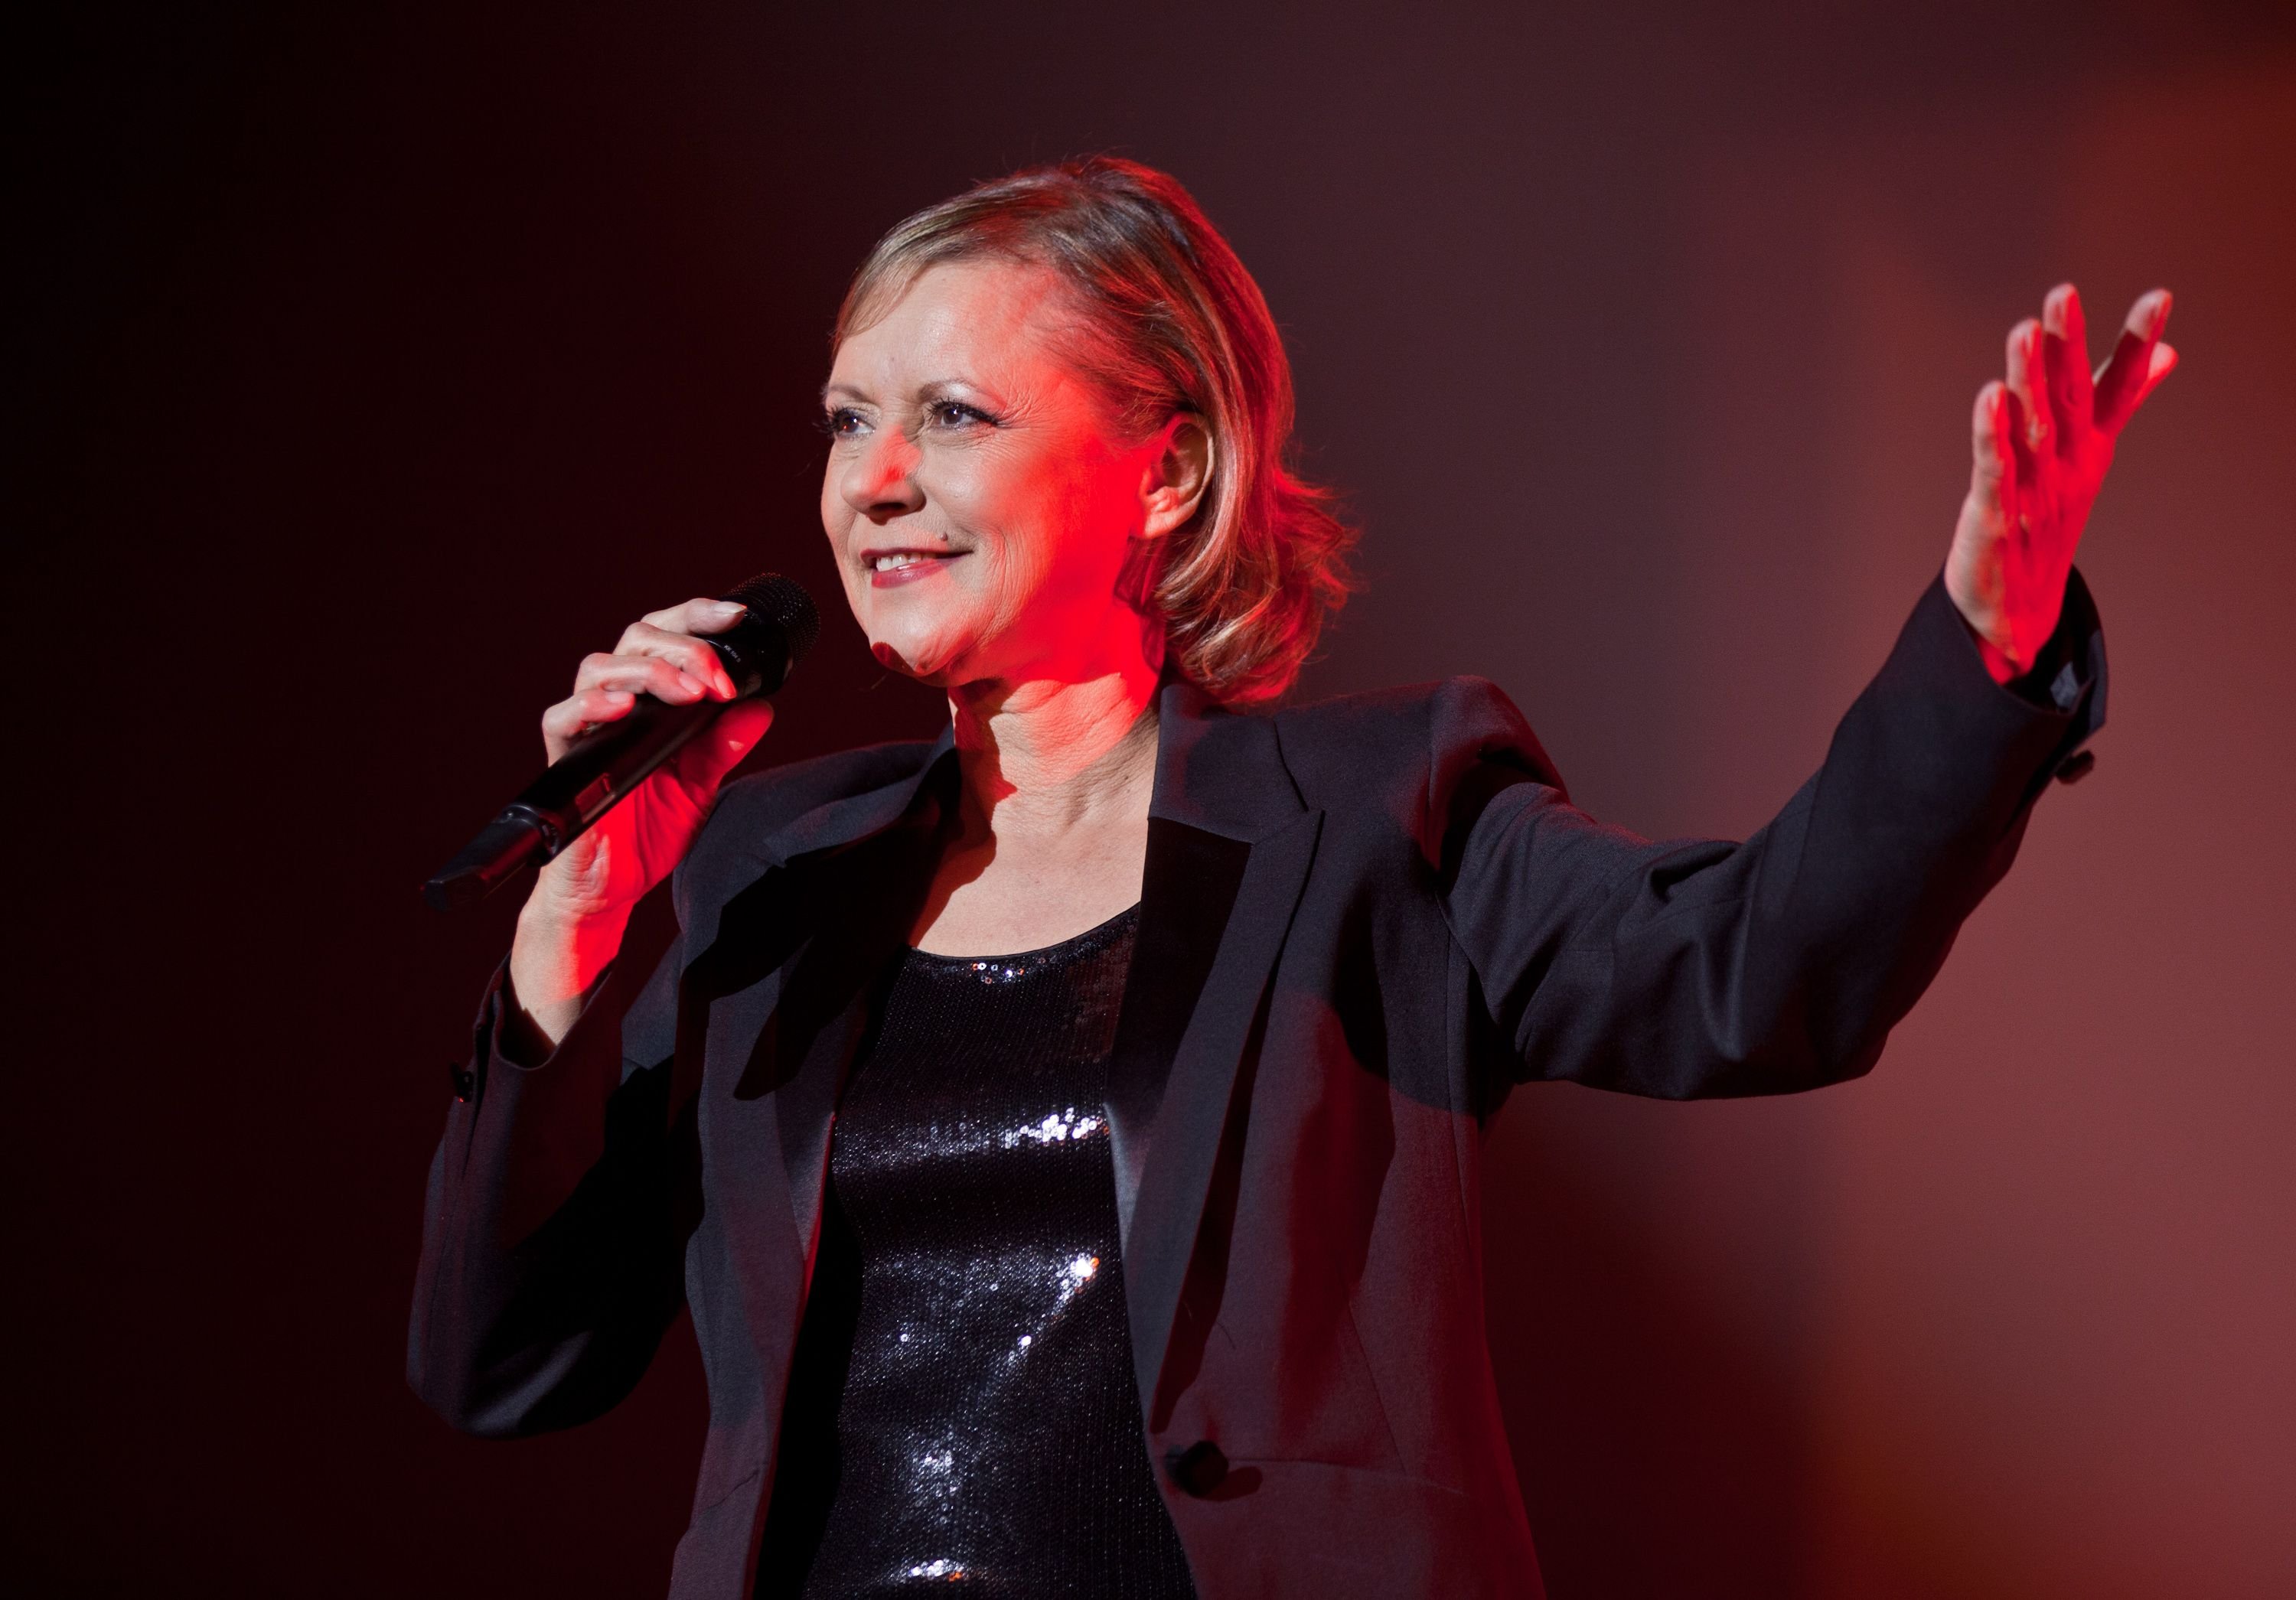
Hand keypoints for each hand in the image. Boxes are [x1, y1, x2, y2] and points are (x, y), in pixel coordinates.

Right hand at [509, 598, 774, 1043]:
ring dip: (649, 672)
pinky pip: (563, 718)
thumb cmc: (648, 830)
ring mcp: (589, 727)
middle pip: (637, 638)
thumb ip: (724, 746)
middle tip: (718, 679)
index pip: (669, 636)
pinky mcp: (565, 758)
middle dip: (683, 647)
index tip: (736, 618)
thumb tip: (761, 708)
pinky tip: (623, 708)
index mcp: (652, 699)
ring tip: (689, 693)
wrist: (612, 887)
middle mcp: (618, 702)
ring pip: (600, 667)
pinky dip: (591, 706)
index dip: (698, 617)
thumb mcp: (700, 785)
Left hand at [1945, 284, 2176, 682]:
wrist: (2016, 609)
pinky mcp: (1994, 517)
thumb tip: (2166, 354)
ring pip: (2031, 429)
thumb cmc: (2047, 519)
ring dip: (2027, 381)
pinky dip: (1992, 436)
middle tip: (2062, 294)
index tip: (2161, 297)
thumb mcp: (2089, 456)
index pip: (2117, 389)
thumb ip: (2124, 401)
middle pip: (2067, 398)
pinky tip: (1990, 399)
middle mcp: (2065, 465)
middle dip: (2066, 346)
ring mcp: (2032, 492)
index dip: (2137, 345)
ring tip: (2024, 331)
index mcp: (2088, 448)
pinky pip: (1993, 471)